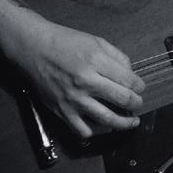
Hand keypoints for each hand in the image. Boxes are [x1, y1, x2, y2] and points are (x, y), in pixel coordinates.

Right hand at [5, 13, 146, 140]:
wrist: (33, 48)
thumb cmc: (65, 42)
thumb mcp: (95, 40)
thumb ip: (116, 56)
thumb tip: (131, 73)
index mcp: (95, 61)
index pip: (128, 80)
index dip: (139, 86)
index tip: (140, 88)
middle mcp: (86, 82)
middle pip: (122, 99)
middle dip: (136, 103)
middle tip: (138, 103)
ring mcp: (73, 99)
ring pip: (106, 120)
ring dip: (124, 123)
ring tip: (131, 122)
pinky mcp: (61, 110)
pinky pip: (82, 130)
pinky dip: (95, 132)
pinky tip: (102, 126)